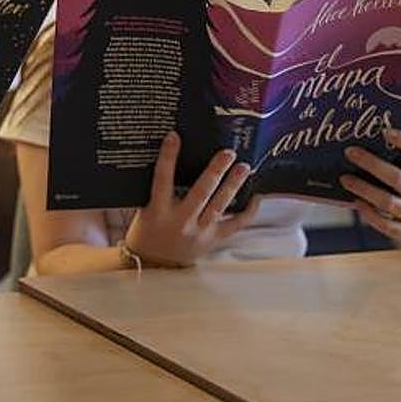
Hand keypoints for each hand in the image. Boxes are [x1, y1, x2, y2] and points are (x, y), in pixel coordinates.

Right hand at [124, 131, 261, 266]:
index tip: (174, 137)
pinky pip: (234, 225)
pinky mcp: (212, 240)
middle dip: (215, 171)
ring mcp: (199, 232)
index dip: (168, 157)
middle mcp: (180, 221)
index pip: (162, 179)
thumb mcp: (145, 209)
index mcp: (157, 211)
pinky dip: (247, 212)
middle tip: (227, 153)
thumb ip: (158, 191)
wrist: (154, 264)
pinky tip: (255, 197)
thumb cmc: (147, 231)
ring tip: (243, 167)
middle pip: (200, 192)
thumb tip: (173, 160)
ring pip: (219, 206)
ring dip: (233, 185)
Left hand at [340, 128, 400, 246]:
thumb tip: (371, 142)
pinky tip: (356, 202)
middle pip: (399, 179)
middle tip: (350, 152)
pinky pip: (386, 224)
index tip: (386, 132)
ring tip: (345, 178)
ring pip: (389, 202)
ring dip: (364, 189)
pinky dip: (368, 213)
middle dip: (372, 164)